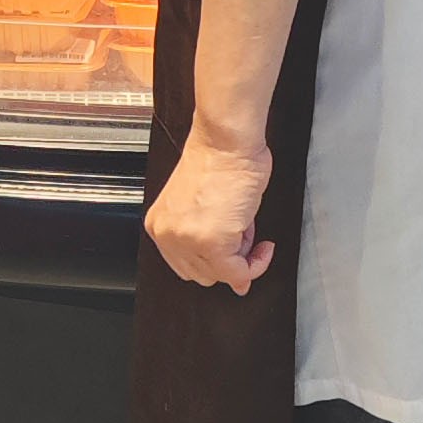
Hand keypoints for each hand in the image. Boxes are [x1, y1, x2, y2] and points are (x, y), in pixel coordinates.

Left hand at [144, 129, 274, 296]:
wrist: (226, 140)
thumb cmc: (217, 161)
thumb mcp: (201, 207)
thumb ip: (209, 246)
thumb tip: (237, 282)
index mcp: (160, 225)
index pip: (187, 265)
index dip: (214, 258)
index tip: (232, 248)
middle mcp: (168, 235)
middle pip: (205, 274)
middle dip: (228, 256)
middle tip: (240, 231)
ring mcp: (189, 240)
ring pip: (223, 275)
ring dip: (243, 254)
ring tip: (244, 224)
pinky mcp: (213, 243)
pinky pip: (240, 273)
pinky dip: (257, 263)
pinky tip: (261, 244)